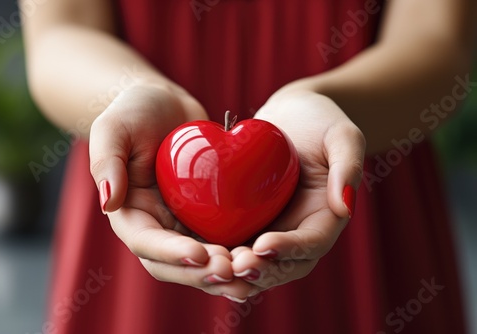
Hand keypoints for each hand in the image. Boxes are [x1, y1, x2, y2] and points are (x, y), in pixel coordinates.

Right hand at [89, 85, 240, 294]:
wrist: (169, 107)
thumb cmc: (136, 112)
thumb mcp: (114, 128)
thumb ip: (106, 162)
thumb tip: (108, 202)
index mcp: (130, 213)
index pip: (146, 243)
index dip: (171, 254)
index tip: (199, 254)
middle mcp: (157, 226)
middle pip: (175, 265)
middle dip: (201, 273)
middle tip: (232, 270)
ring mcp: (182, 225)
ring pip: (202, 263)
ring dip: (223, 272)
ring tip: (250, 270)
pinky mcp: (206, 218)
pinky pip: (222, 241)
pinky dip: (239, 253)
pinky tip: (263, 254)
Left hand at [228, 86, 365, 297]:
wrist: (291, 116)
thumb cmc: (320, 120)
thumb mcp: (342, 134)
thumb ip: (348, 166)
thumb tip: (345, 208)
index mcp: (326, 217)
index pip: (312, 243)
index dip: (289, 249)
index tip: (263, 245)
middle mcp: (299, 229)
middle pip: (284, 264)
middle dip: (261, 270)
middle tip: (235, 266)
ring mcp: (274, 227)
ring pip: (257, 262)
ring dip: (238, 270)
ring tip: (216, 266)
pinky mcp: (250, 220)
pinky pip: (235, 242)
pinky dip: (221, 252)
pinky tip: (199, 250)